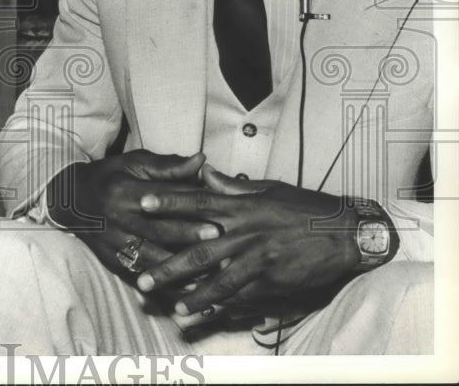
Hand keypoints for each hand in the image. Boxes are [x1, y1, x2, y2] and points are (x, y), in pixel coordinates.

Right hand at [47, 150, 220, 277]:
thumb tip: (201, 160)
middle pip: (157, 229)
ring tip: (209, 270)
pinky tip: (187, 289)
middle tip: (218, 238)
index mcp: (123, 191)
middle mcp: (117, 219)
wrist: (72, 200)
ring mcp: (113, 243)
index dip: (188, 204)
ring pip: (150, 258)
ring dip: (180, 266)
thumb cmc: (110, 177)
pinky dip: (164, 284)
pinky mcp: (112, 261)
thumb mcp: (134, 164)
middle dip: (188, 235)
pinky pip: (141, 275)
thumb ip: (168, 166)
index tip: (217, 209)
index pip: (160, 198)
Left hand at [135, 164, 358, 317]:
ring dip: (192, 296)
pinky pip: (242, 297)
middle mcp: (246, 233)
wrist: (345, 233)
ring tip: (172, 307)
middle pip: (198, 251)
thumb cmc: (305, 208)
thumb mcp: (268, 189)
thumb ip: (231, 186)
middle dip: (168, 266)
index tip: (142, 204)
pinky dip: (222, 307)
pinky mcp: (272, 282)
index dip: (169, 202)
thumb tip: (203, 172)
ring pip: (218, 282)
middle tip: (143, 279)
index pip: (198, 201)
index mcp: (243, 207)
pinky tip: (204, 315)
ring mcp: (258, 260)